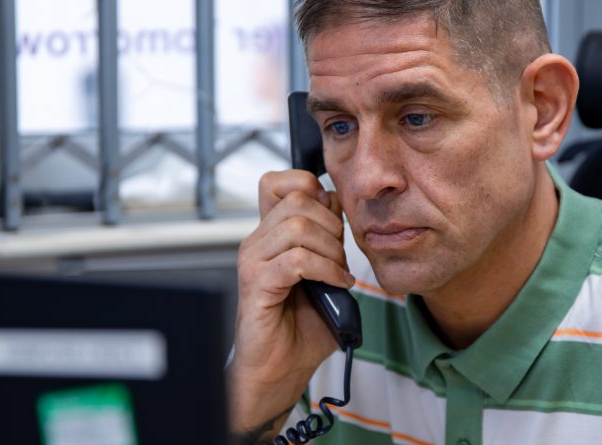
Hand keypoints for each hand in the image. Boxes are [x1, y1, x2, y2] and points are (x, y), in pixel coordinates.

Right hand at [228, 169, 353, 434]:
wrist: (279, 370)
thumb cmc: (300, 328)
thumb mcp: (324, 274)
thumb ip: (330, 241)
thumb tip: (347, 213)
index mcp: (272, 234)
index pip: (282, 181)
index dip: (315, 190)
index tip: (336, 221)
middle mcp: (258, 241)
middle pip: (299, 199)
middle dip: (333, 224)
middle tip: (341, 257)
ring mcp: (254, 261)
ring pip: (298, 226)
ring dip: (331, 249)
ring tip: (339, 273)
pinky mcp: (257, 284)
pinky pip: (296, 260)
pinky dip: (325, 270)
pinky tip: (336, 284)